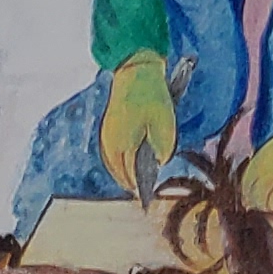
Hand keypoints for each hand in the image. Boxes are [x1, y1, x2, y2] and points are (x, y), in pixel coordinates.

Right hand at [98, 55, 177, 196]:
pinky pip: (111, 153)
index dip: (140, 188)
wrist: (135, 72)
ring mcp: (106, 136)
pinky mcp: (107, 128)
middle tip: (142, 195)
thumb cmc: (153, 96)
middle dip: (131, 183)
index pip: (131, 175)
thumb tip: (161, 161)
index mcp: (124, 144)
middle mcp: (110, 143)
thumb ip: (164, 146)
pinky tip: (129, 164)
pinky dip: (118, 162)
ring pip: (113, 163)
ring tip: (137, 183)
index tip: (146, 201)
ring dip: (123, 173)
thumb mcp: (166, 122)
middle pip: (119, 172)